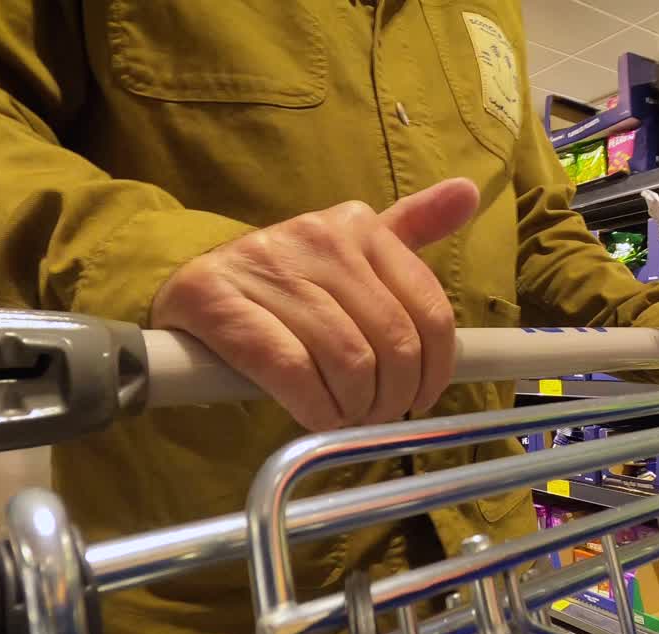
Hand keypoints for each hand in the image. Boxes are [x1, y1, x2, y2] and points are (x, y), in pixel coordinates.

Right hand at [152, 178, 479, 430]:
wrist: (191, 283)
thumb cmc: (288, 282)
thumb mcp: (351, 249)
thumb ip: (411, 228)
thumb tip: (468, 193)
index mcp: (359, 226)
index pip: (429, 310)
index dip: (435, 368)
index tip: (421, 397)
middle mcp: (318, 236)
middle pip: (393, 342)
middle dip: (392, 396)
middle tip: (375, 414)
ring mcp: (267, 265)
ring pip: (348, 361)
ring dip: (354, 408)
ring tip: (345, 416)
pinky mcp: (219, 301)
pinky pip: (292, 371)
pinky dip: (314, 407)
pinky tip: (315, 415)